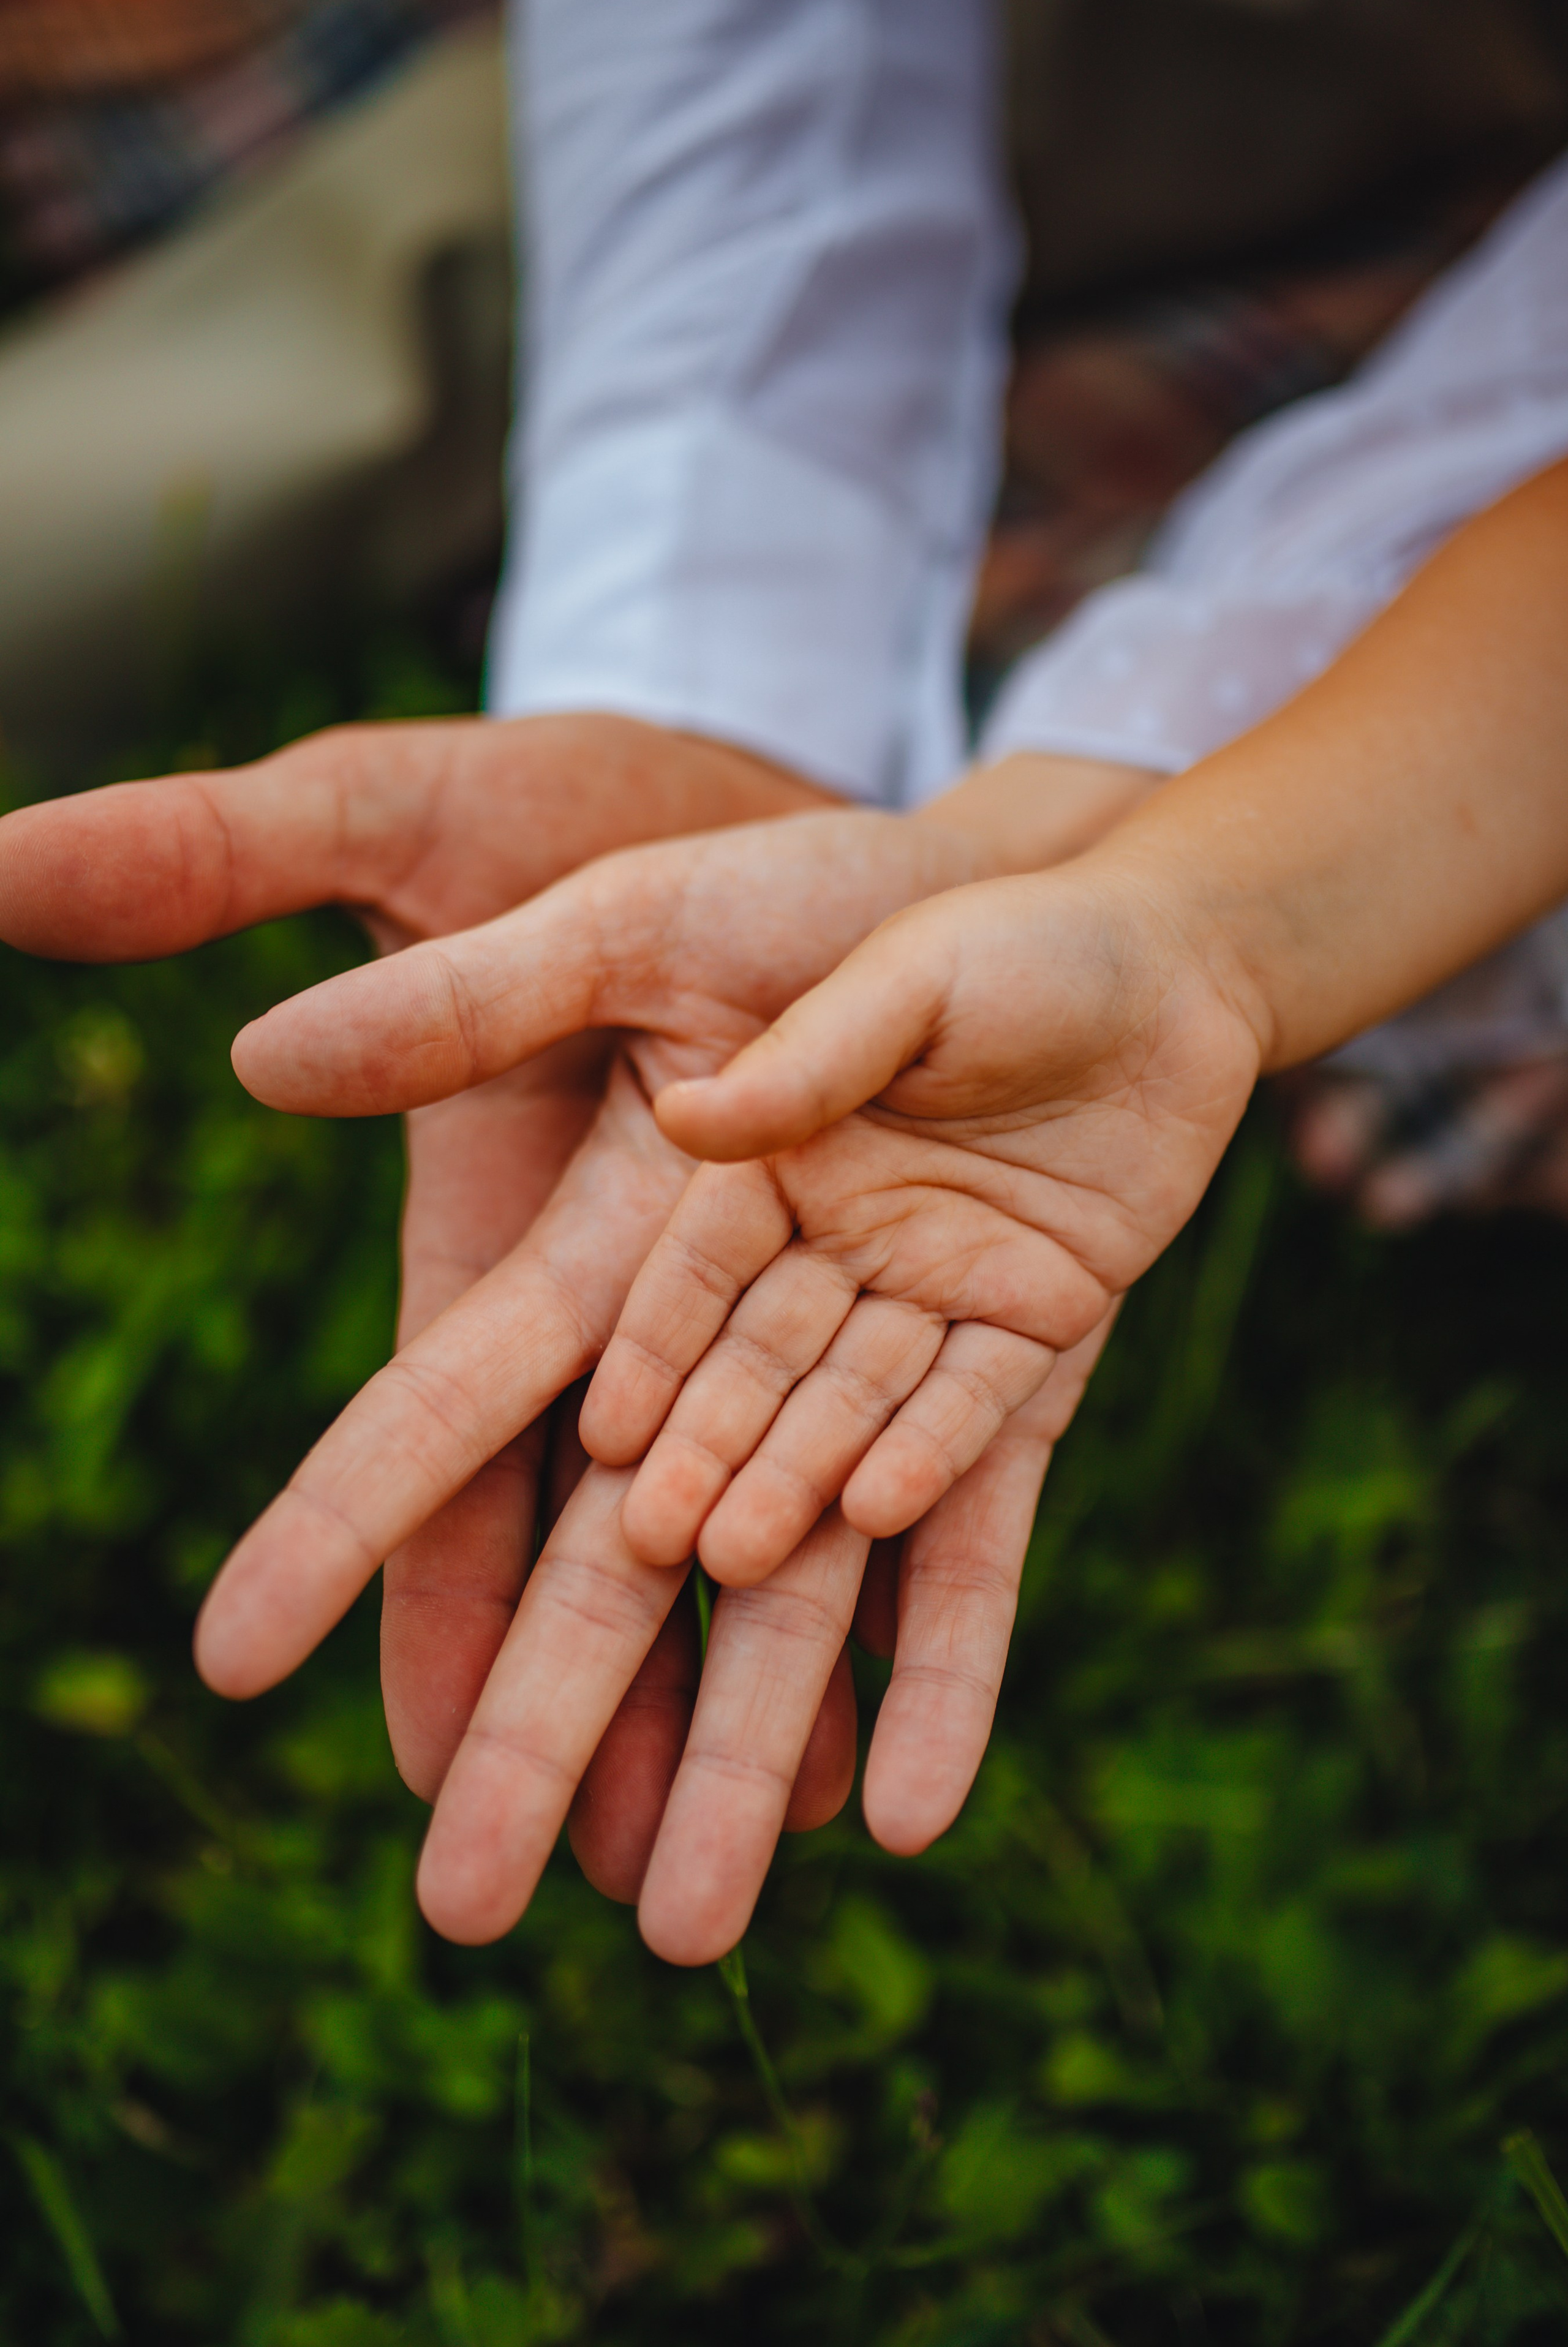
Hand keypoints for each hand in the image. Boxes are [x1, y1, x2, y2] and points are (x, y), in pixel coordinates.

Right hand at [199, 789, 1143, 1953]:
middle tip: (458, 1904)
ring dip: (735, 1742)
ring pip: (790, 1585)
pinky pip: (969, 1538)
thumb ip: (476, 1003)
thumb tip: (266, 1068)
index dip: (358, 1531)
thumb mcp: (635, 921)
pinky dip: (936, 1662)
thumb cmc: (824, 874)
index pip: (458, 1406)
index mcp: (615, 1237)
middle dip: (537, 1718)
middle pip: (612, 1552)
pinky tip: (897, 1811)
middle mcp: (725, 1330)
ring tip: (681, 1924)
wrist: (1065, 896)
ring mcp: (868, 1359)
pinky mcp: (1012, 1366)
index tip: (242, 1660)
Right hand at [576, 864, 1265, 1584]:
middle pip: (765, 1355)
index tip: (606, 1432)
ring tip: (744, 1561)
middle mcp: (847, 1230)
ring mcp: (940, 1282)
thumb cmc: (1026, 940)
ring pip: (858, 1399)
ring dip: (802, 1477)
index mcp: (786, 1152)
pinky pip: (980, 1404)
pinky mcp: (1037, 1317)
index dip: (655, 1345)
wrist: (1181, 964)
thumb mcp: (910, 976)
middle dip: (712, 1445)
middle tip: (655, 1541)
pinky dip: (933, 1455)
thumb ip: (810, 1056)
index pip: (700, 1264)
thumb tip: (686, 1116)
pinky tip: (880, 1516)